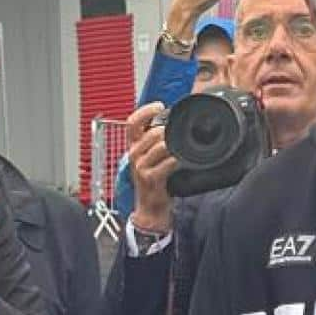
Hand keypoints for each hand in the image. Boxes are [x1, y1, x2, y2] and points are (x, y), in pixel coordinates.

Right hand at [123, 101, 177, 233]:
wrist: (150, 208)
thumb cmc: (153, 181)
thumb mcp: (150, 159)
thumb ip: (156, 141)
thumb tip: (172, 123)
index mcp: (133, 146)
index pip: (132, 122)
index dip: (145, 110)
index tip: (160, 106)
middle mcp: (134, 154)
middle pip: (153, 132)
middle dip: (169, 131)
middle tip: (179, 135)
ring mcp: (141, 167)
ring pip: (161, 145)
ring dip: (175, 145)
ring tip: (182, 149)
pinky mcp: (150, 178)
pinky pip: (168, 162)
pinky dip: (178, 160)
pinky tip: (183, 161)